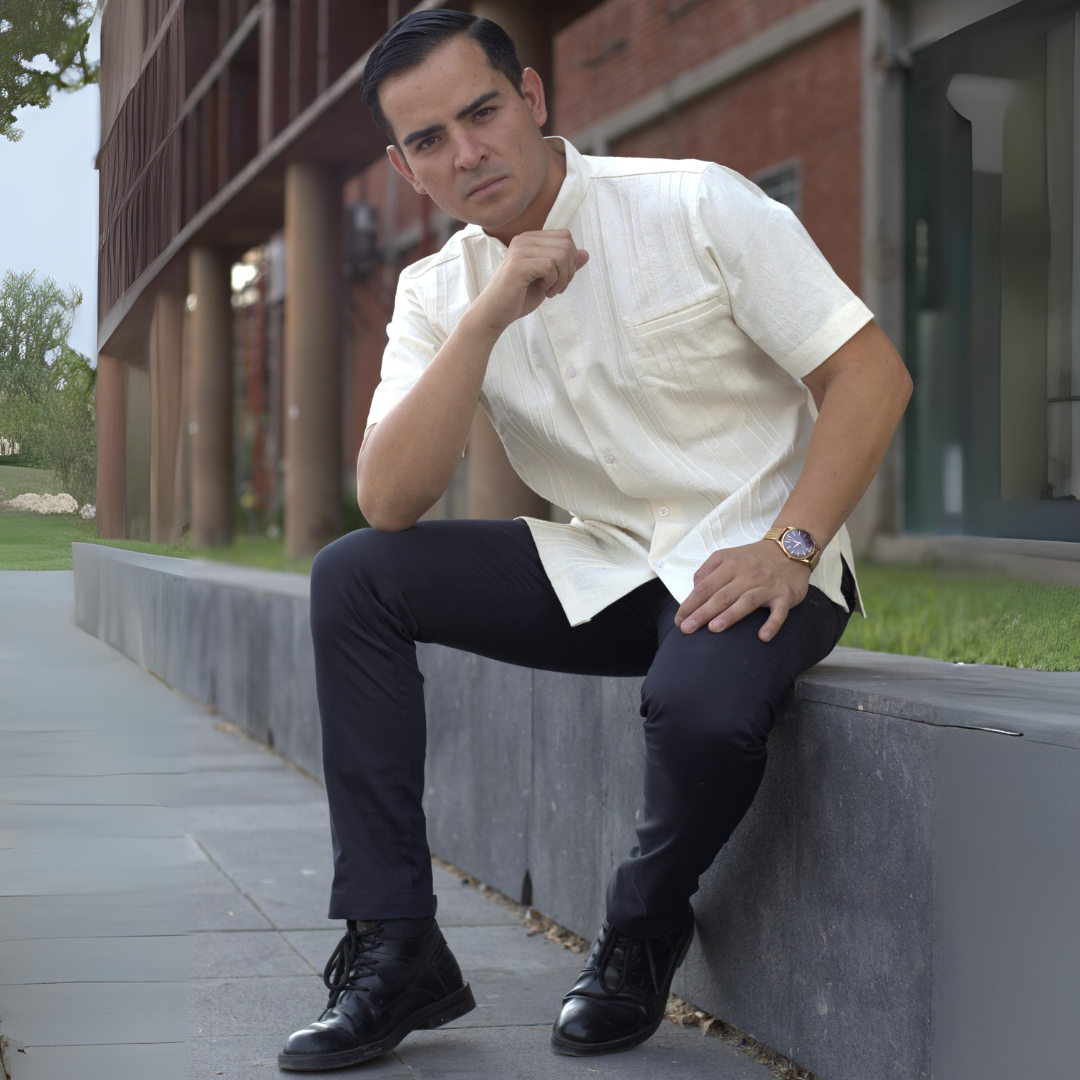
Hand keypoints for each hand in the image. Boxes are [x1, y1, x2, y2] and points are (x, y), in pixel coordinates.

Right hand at [470, 229, 588, 333]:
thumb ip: (565, 266)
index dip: (571, 259)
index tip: (560, 281)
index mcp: (530, 239)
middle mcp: (524, 239)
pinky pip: (551, 266)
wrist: (495, 313)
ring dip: (562, 278)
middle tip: (558, 288)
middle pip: (567, 243)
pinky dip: (553, 282)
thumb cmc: (519, 297)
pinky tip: (544, 291)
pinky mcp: (518, 264)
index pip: (565, 237)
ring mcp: (520, 250)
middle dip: (570, 270)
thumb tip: (586, 253)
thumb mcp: (548, 280)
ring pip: (561, 254)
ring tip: (551, 291)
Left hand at [674, 540, 811, 641]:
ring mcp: (767, 586)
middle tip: (687, 629)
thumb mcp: (727, 555)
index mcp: (730, 565)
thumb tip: (694, 588)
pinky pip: (779, 612)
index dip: (690, 603)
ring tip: (714, 628)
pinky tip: (763, 636)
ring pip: (746, 601)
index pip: (705, 586)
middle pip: (722, 596)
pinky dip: (772, 623)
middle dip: (702, 613)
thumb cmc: (753, 557)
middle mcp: (747, 575)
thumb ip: (708, 570)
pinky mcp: (785, 595)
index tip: (678, 619)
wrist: (791, 548)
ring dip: (730, 615)